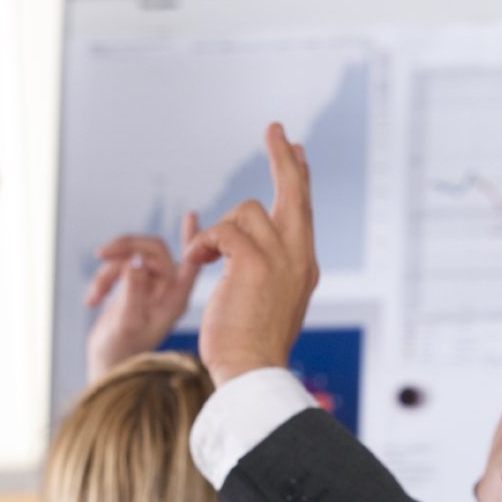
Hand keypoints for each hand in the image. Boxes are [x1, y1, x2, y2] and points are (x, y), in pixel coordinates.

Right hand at [84, 213, 200, 380]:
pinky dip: (101, 281)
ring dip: (107, 271)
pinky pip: (117, 269)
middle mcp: (165, 290)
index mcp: (175, 299)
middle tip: (102, 253)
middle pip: (152, 251)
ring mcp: (147, 288)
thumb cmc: (120, 354)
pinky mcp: (130, 289)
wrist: (106, 370)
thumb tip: (134, 262)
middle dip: (126, 248)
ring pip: (130, 258)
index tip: (192, 215)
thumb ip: (132, 292)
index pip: (190, 262)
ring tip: (94, 297)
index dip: (193, 238)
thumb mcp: (126, 323)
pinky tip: (91, 302)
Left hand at [186, 124, 316, 386]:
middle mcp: (298, 256)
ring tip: (205, 258)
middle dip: (282, 157)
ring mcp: (280, 257)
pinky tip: (197, 260)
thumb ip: (268, 271)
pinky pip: (223, 230)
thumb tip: (245, 248)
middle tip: (274, 129)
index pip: (302, 210)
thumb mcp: (268, 302)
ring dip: (217, 231)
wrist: (252, 372)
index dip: (297, 178)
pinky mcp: (253, 262)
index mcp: (303, 265)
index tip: (295, 151)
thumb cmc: (251, 348)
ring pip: (245, 211)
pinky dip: (204, 243)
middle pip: (293, 191)